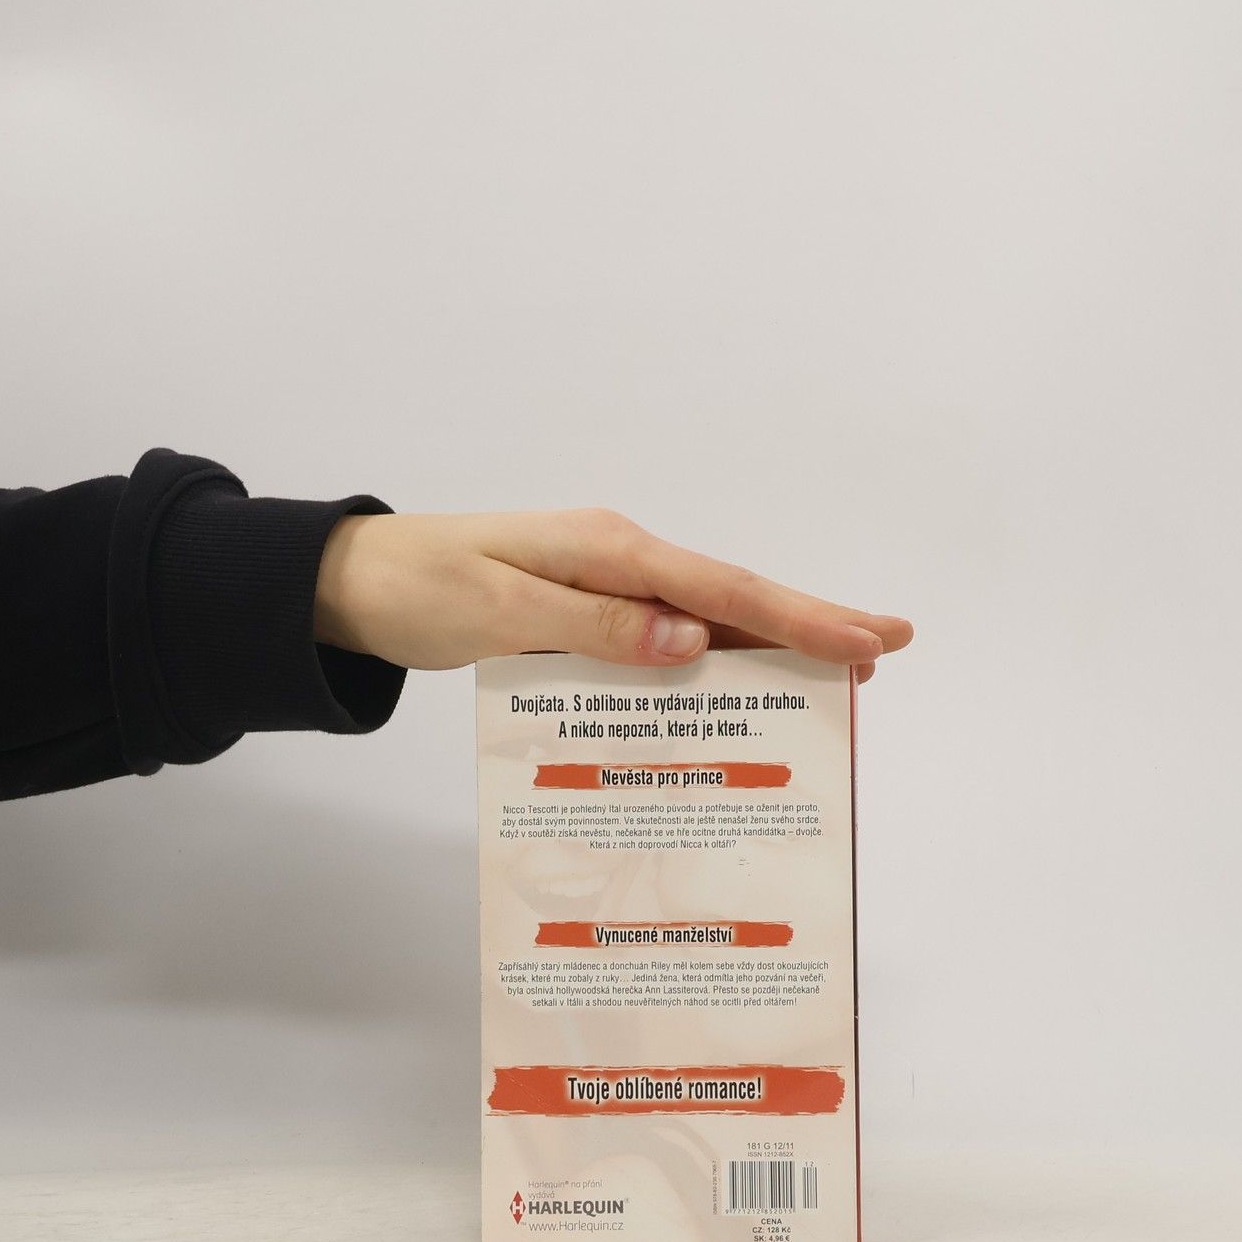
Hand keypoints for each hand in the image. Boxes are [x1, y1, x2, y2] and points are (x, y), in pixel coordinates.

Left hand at [315, 509, 911, 681]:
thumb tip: (692, 643)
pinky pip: (667, 642)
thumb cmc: (419, 589)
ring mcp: (608, 588)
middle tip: (889, 648)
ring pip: (710, 622)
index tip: (865, 641)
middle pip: (735, 600)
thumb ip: (594, 626)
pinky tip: (745, 690)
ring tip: (843, 674)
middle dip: (813, 624)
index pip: (722, 591)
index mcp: (610, 551)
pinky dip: (717, 664)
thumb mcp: (497, 610)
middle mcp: (621, 563)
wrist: (352, 584)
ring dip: (774, 646)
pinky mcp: (588, 614)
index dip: (799, 619)